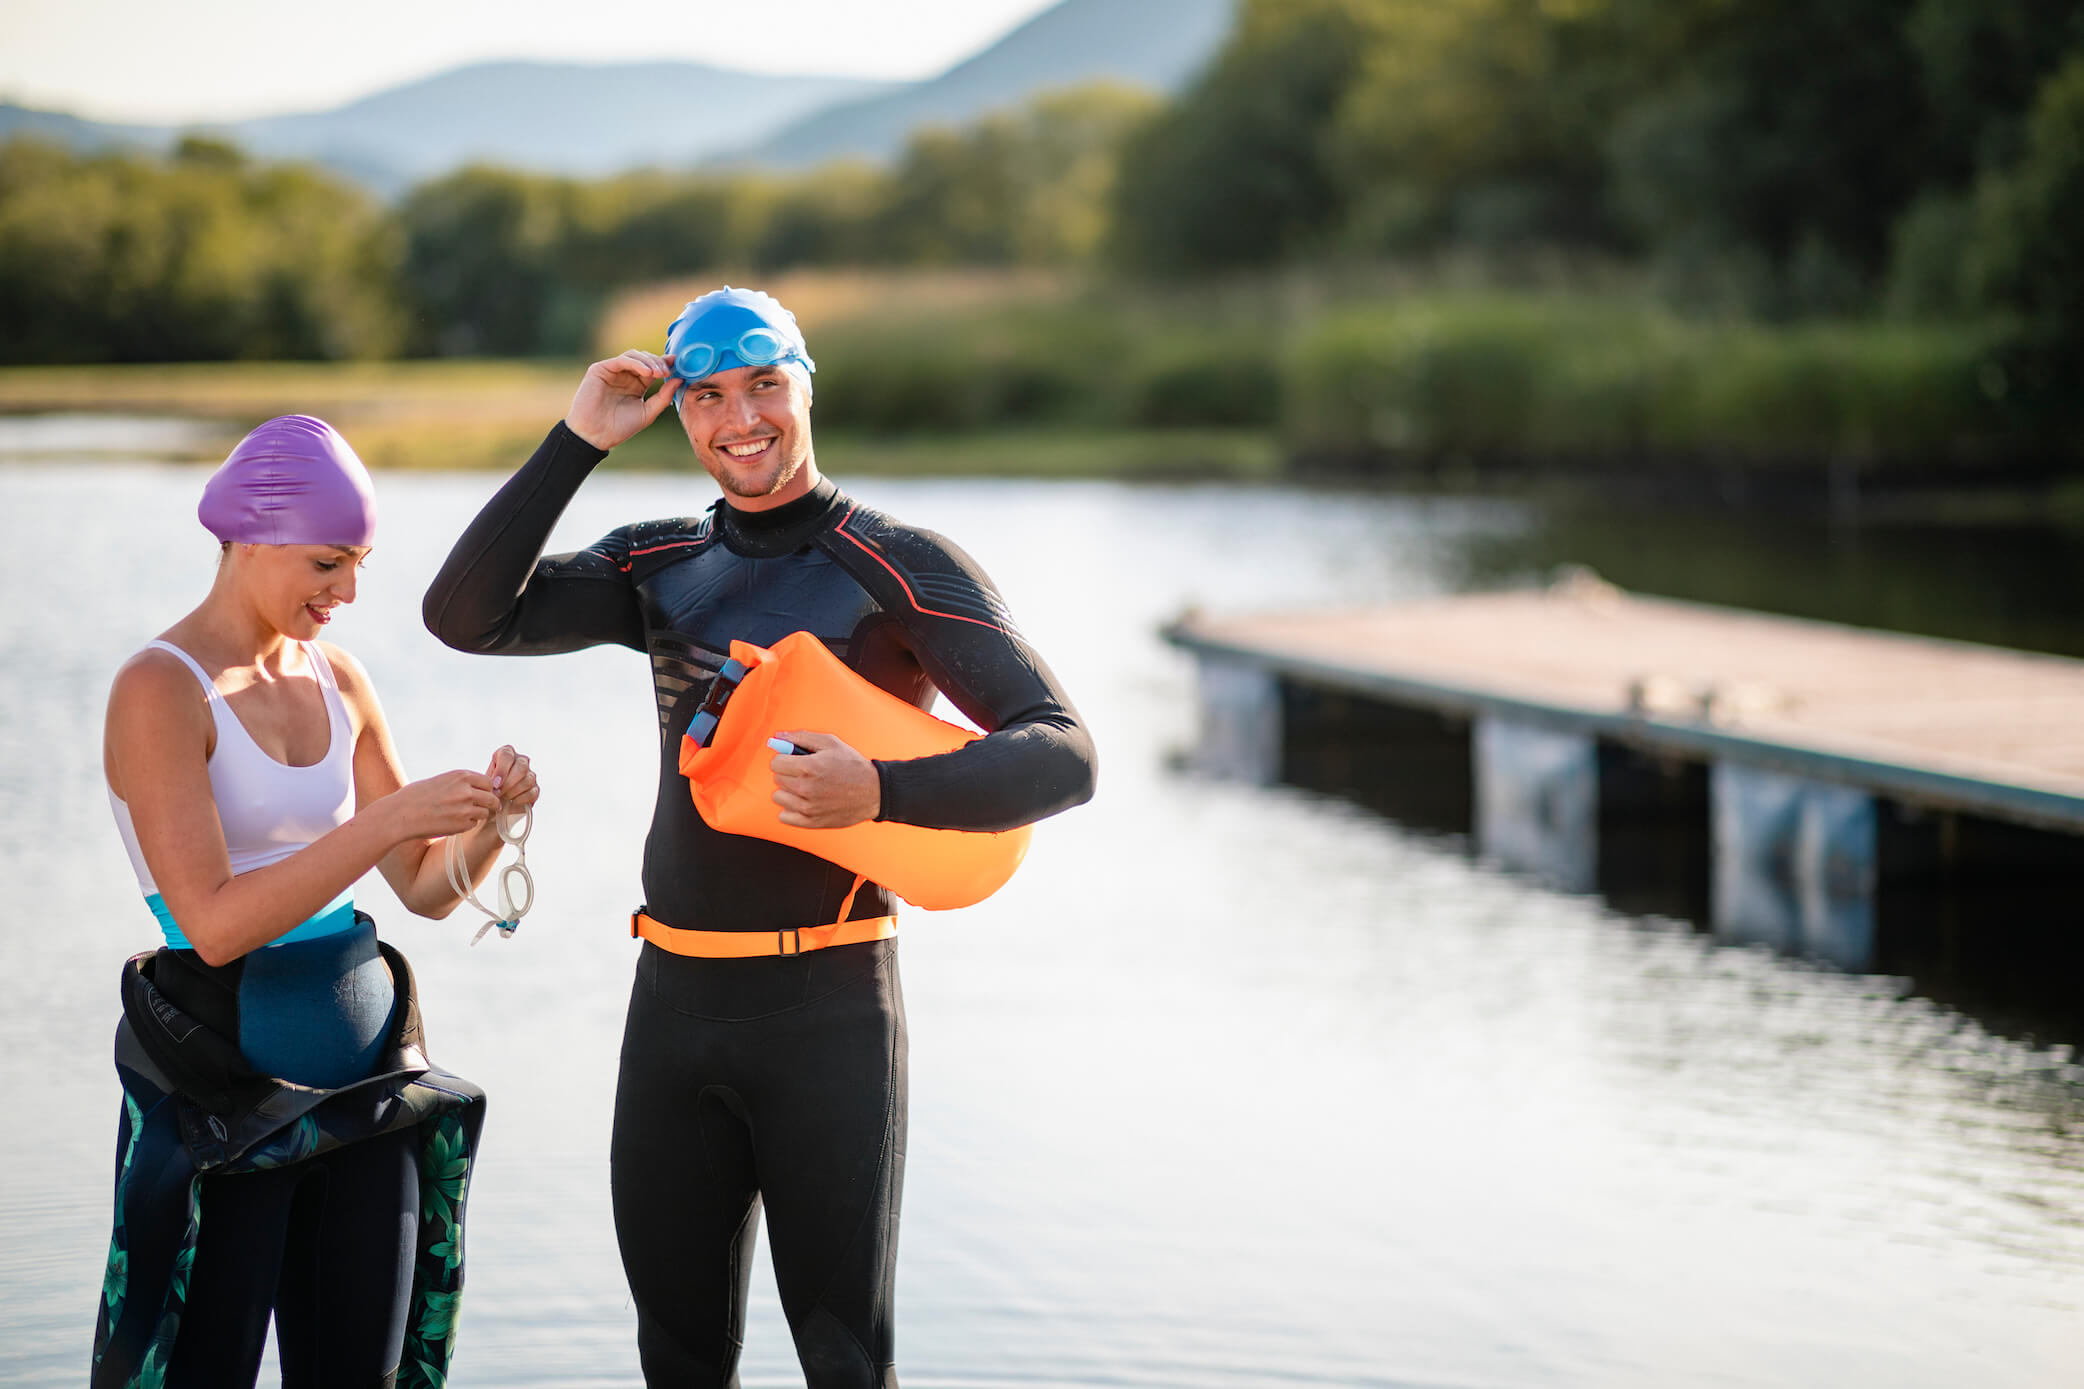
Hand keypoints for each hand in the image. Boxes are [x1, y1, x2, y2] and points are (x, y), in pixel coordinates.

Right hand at [382, 769, 501, 841]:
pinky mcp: (462, 824)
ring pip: (485, 812)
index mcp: (461, 776)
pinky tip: (452, 822)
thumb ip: (461, 783)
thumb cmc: (416, 796)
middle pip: (492, 798)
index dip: (486, 790)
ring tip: (461, 815)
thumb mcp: (442, 780)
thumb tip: (480, 788)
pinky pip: (473, 824)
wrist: (401, 814)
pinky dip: (467, 825)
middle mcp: (467, 791)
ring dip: (477, 815)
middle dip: (489, 803)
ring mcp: (466, 808)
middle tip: (480, 808)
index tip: (481, 795)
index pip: (488, 782)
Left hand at [486, 745, 539, 810]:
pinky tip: (512, 802)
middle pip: (521, 767)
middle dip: (508, 783)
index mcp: (507, 753)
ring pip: (528, 780)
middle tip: (497, 794)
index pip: (507, 755)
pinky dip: (522, 798)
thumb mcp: (484, 779)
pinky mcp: (535, 788)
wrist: (495, 798)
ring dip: (514, 791)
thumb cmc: (489, 786)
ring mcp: (530, 774)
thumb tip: (494, 787)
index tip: (495, 784)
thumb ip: (488, 780)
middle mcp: (521, 760)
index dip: (502, 770)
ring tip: (503, 798)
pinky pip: (532, 792)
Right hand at [566, 350, 681, 450]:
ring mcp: (612, 371)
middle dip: (659, 363)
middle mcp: (625, 376)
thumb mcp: (648, 412)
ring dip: (649, 362)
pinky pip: (622, 360)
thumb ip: (664, 397)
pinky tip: (647, 372)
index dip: (665, 363)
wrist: (596, 435)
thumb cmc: (619, 427)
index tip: (678, 362)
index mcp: (637, 385)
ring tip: (659, 373)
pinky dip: (636, 363)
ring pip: (634, 356)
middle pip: (645, 359)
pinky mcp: (600, 369)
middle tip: (668, 372)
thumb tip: (680, 380)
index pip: (653, 368)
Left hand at [770, 730, 880, 828]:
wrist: (873, 791)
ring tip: (806, 787)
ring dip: (788, 791)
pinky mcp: (811, 821)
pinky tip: (804, 802)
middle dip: (788, 773)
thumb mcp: (830, 743)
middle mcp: (806, 788)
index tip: (794, 761)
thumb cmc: (852, 765)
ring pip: (779, 797)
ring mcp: (808, 808)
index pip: (776, 763)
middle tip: (805, 773)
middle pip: (777, 779)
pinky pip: (784, 816)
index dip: (785, 759)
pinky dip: (791, 809)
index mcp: (809, 767)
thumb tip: (777, 737)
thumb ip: (801, 738)